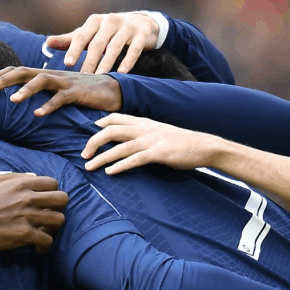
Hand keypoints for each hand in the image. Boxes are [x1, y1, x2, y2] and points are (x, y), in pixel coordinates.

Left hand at [0, 67, 121, 115]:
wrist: (113, 90)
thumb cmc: (81, 93)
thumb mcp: (57, 92)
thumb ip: (41, 94)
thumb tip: (20, 103)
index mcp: (44, 75)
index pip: (16, 71)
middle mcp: (51, 75)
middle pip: (22, 71)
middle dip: (2, 79)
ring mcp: (65, 82)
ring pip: (41, 80)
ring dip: (24, 90)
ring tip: (10, 101)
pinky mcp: (78, 92)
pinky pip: (61, 98)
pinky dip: (49, 105)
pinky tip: (38, 114)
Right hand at [0, 173, 68, 253]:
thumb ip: (12, 177)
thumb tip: (33, 176)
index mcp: (20, 184)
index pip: (52, 183)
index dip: (51, 192)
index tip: (44, 201)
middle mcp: (27, 198)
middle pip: (62, 199)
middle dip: (58, 207)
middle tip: (48, 215)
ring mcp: (27, 217)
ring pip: (59, 220)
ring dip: (53, 227)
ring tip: (43, 232)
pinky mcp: (24, 236)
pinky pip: (47, 241)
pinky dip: (44, 246)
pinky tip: (37, 248)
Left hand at [46, 12, 162, 73]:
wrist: (141, 22)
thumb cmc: (108, 31)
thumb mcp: (90, 33)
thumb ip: (70, 40)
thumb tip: (47, 43)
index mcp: (95, 21)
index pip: (81, 35)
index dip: (74, 49)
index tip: (68, 64)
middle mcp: (110, 21)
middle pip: (97, 43)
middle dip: (89, 61)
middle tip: (82, 76)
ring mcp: (127, 27)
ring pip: (115, 47)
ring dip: (106, 62)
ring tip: (99, 77)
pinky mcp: (141, 35)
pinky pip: (134, 49)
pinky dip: (128, 61)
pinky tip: (121, 73)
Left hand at [81, 113, 227, 174]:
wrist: (205, 146)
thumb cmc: (182, 142)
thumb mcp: (161, 132)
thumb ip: (144, 134)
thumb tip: (128, 141)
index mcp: (145, 122)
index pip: (117, 118)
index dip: (100, 124)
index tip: (89, 133)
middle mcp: (145, 129)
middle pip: (112, 130)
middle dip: (94, 141)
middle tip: (83, 154)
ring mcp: (152, 140)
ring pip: (120, 146)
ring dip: (102, 157)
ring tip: (89, 166)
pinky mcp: (158, 153)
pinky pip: (134, 159)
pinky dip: (120, 165)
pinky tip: (110, 172)